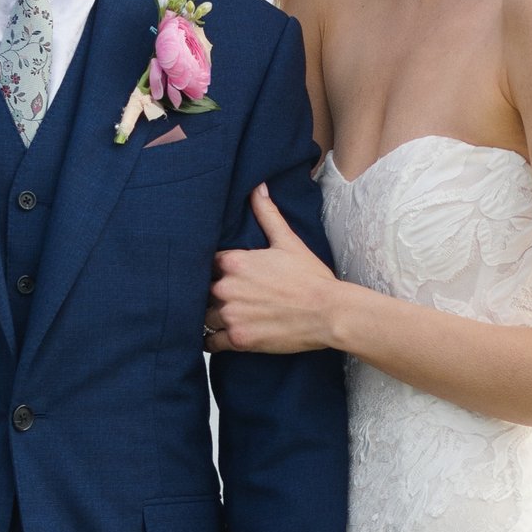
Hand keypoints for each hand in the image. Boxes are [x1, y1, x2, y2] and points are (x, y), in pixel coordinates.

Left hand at [206, 182, 344, 358]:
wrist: (329, 312)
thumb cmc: (310, 277)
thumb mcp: (288, 241)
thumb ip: (267, 214)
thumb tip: (258, 188)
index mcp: (234, 261)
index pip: (207, 265)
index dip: (216, 271)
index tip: (224, 277)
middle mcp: (225, 287)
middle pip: (202, 291)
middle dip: (213, 295)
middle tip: (227, 299)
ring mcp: (230, 315)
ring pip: (205, 317)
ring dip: (213, 319)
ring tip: (225, 319)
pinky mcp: (238, 339)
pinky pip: (210, 344)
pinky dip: (213, 342)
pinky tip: (220, 339)